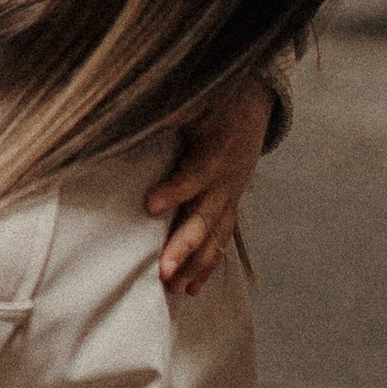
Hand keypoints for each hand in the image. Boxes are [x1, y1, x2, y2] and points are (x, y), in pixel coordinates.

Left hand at [145, 74, 274, 296]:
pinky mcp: (229, 208)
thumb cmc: (215, 100)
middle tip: (164, 270)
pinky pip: (220, 240)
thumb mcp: (195, 98)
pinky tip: (191, 288)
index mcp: (215, 152)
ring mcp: (230, 197)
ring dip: (196, 264)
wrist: (252, 107)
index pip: (194, 176)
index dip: (175, 191)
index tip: (149, 205)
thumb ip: (170, 108)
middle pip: (205, 218)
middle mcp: (226, 181)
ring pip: (215, 236)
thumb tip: (134, 105)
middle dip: (185, 246)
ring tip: (175, 289)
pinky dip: (207, 265)